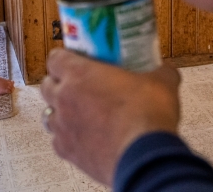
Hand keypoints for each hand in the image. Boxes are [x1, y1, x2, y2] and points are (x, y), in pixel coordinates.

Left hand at [40, 48, 180, 185]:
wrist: (144, 155)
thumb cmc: (146, 115)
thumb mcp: (161, 83)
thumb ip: (160, 73)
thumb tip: (166, 71)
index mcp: (80, 74)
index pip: (55, 58)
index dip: (63, 57)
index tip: (74, 59)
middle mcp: (64, 99)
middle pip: (46, 85)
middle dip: (58, 83)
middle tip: (78, 85)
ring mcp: (64, 127)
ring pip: (48, 114)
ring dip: (60, 111)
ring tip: (79, 112)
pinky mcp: (69, 152)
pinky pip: (58, 142)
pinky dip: (67, 138)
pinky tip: (84, 137)